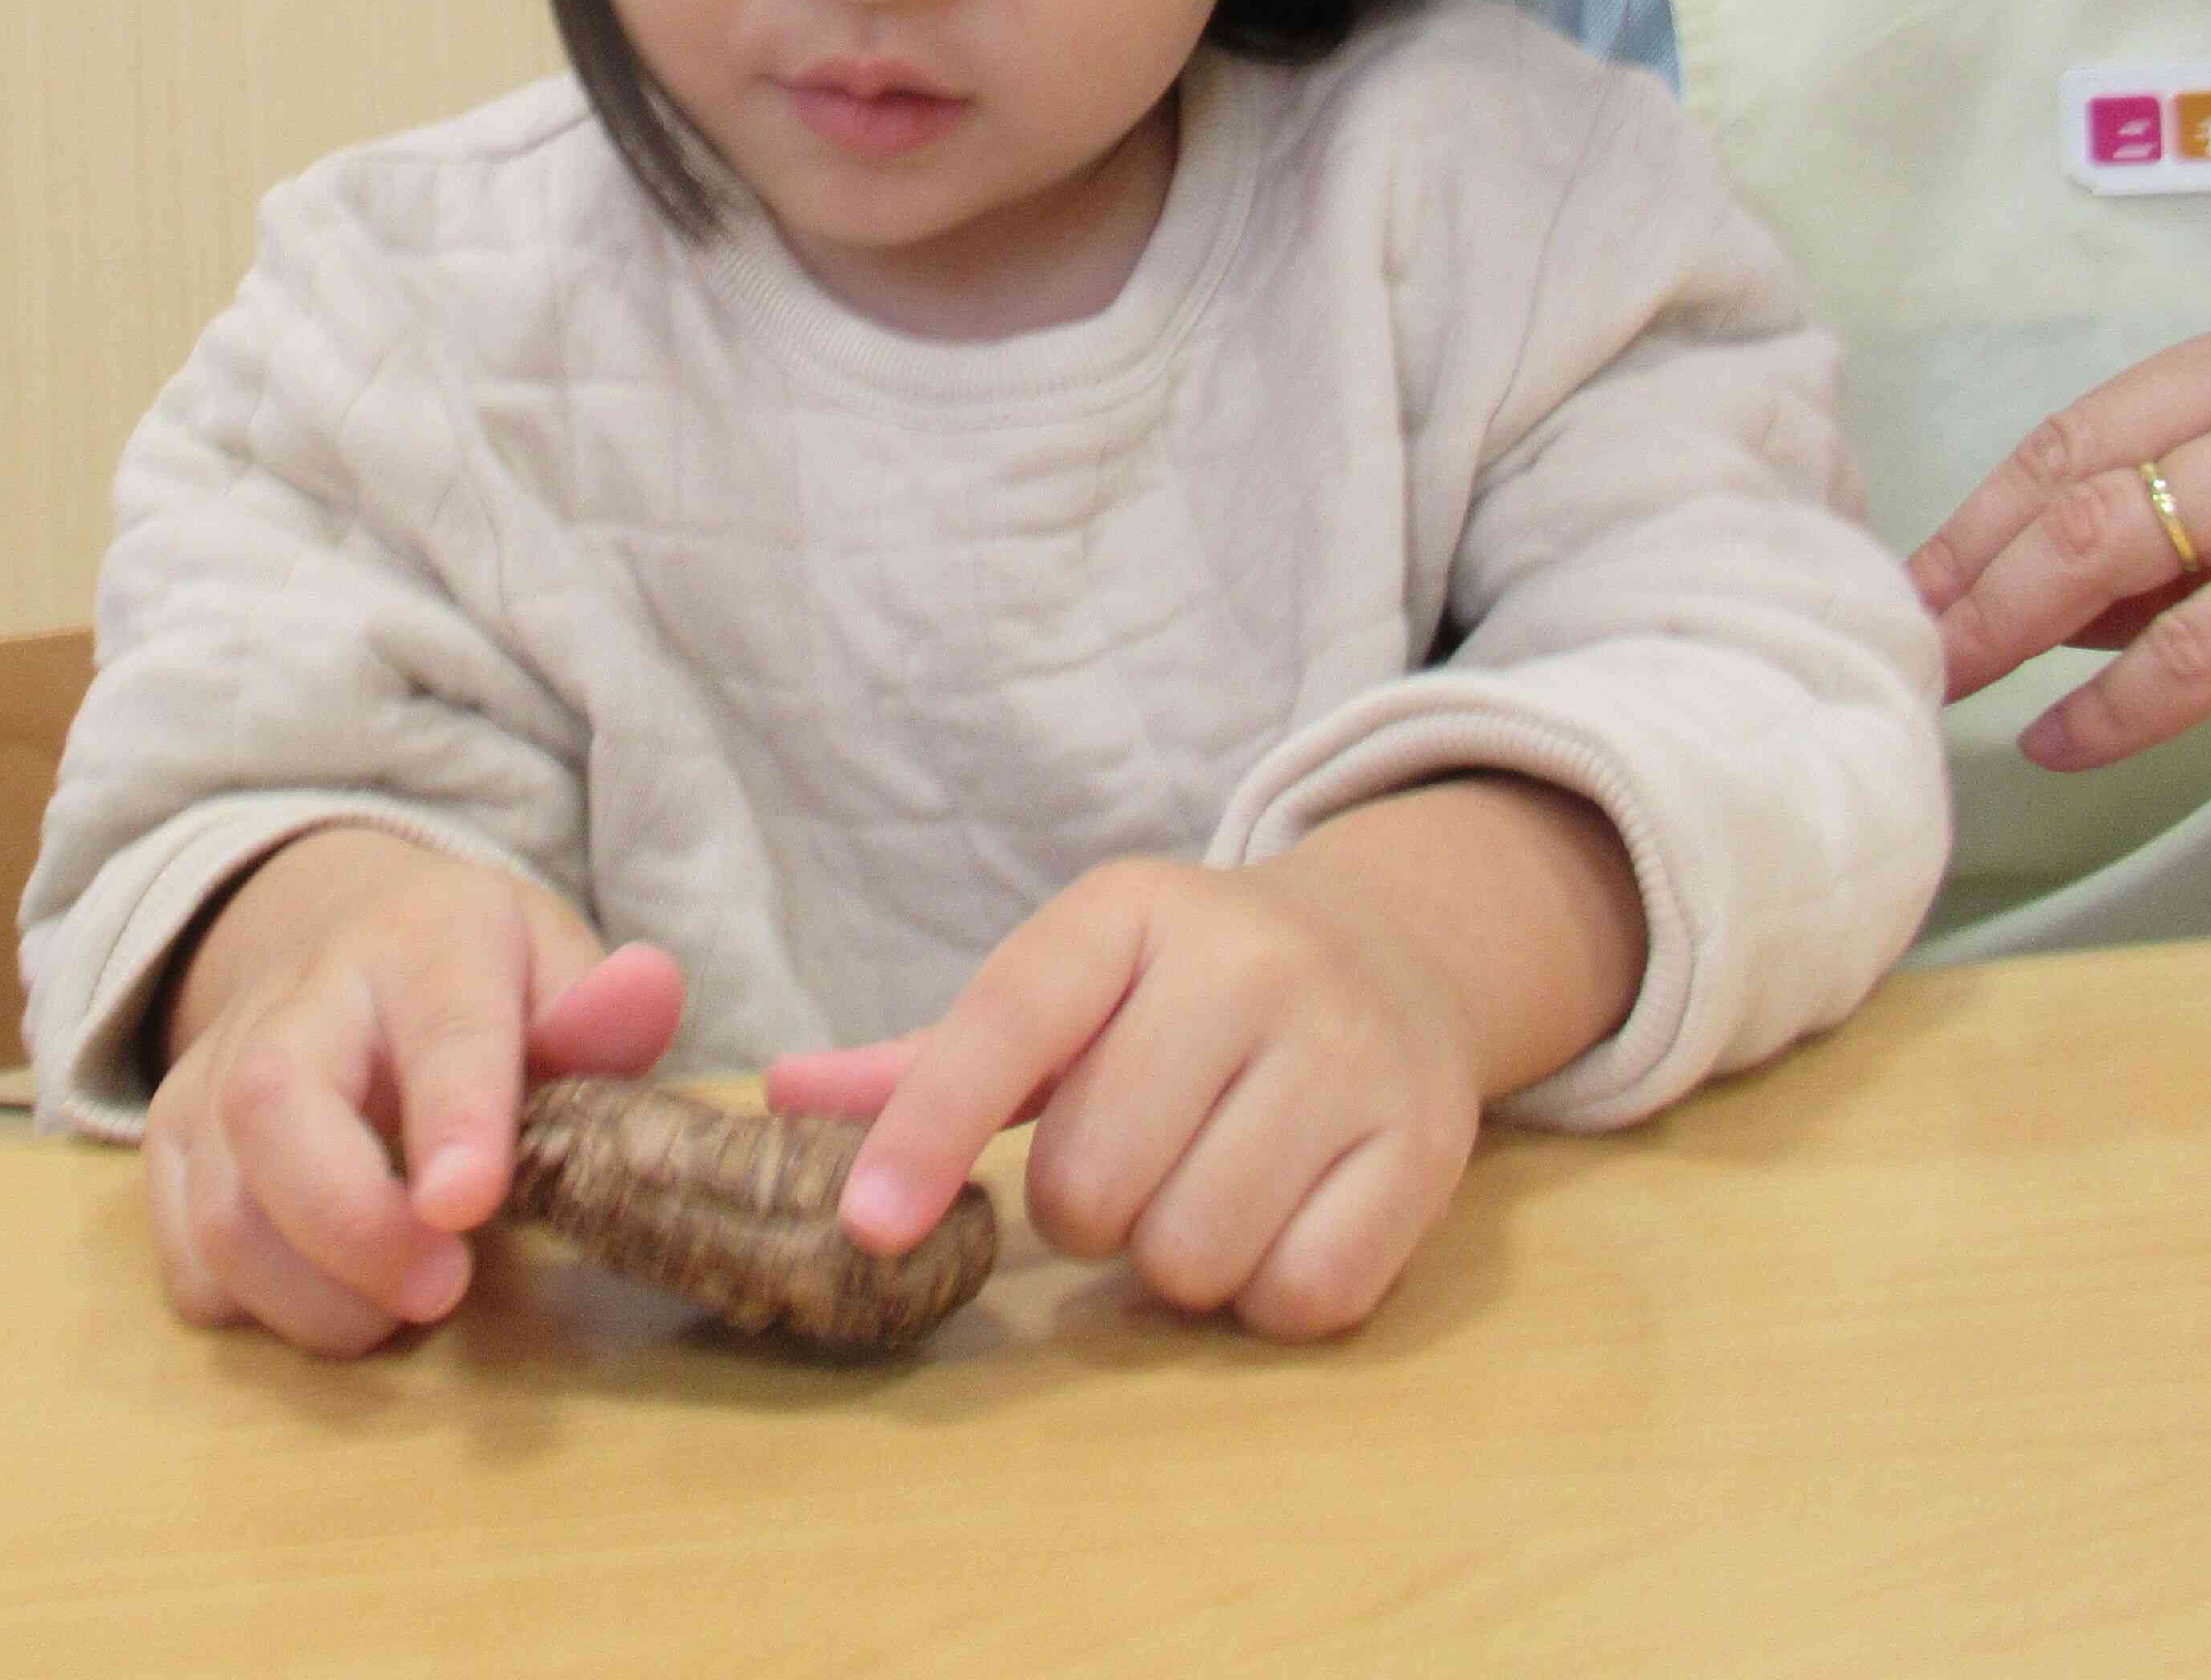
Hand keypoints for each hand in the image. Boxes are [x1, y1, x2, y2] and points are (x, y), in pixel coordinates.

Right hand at [142, 829, 683, 1356]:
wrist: (342, 938)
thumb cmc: (475, 980)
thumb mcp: (552, 964)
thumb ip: (600, 1009)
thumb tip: (646, 992)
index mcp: (425, 947)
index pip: (441, 1027)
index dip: (454, 1117)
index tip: (466, 1202)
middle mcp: (301, 1000)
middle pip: (275, 1108)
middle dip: (352, 1227)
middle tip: (442, 1289)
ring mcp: (217, 1072)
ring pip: (219, 1207)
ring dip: (312, 1297)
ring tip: (398, 1303)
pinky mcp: (170, 1142)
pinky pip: (186, 1260)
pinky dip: (256, 1309)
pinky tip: (329, 1291)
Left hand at [767, 780, 1643, 1340]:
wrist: (1396, 953)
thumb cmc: (1185, 995)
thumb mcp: (1067, 989)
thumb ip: (934, 1057)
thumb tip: (782, 1094)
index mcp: (1127, 915)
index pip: (1004, 1024)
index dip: (927, 1130)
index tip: (867, 1225)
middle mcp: (1246, 965)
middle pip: (1095, 1181)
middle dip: (1086, 1212)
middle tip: (1126, 1168)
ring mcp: (1348, 1050)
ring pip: (1195, 1251)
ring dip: (1175, 1260)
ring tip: (1203, 1186)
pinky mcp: (1428, 1143)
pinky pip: (1305, 1293)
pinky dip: (1271, 1294)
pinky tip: (1279, 1222)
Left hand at [1912, 281, 2210, 768]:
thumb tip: (2072, 594)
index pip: (2093, 420)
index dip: (1992, 504)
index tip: (1926, 572)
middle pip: (2079, 472)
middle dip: (1976, 564)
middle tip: (1912, 636)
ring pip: (2113, 546)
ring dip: (2012, 625)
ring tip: (1951, 686)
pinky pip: (2196, 645)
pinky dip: (2115, 703)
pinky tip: (2065, 741)